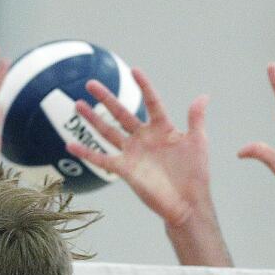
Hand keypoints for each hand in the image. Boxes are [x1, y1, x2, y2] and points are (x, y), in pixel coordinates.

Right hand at [66, 69, 212, 228]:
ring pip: (108, 132)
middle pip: (121, 113)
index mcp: (162, 129)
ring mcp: (133, 153)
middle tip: (91, 83)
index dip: (144, 87)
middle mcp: (144, 138)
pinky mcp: (125, 169)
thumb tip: (203, 96)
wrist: (187, 203)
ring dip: (92, 119)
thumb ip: (195, 119)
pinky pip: (102, 159)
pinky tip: (71, 145)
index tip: (134, 71)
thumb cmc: (195, 174)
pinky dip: (86, 153)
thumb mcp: (197, 143)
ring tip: (78, 104)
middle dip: (106, 98)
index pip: (151, 102)